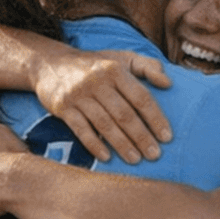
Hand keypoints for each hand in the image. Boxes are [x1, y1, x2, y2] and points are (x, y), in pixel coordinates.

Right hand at [31, 49, 172, 164]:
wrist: (51, 63)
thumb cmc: (96, 65)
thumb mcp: (122, 58)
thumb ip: (147, 67)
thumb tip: (168, 83)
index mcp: (116, 70)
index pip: (141, 97)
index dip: (155, 118)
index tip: (167, 137)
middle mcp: (97, 82)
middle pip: (124, 114)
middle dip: (141, 137)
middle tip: (155, 155)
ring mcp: (78, 95)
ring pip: (104, 124)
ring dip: (121, 144)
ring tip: (135, 160)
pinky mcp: (62, 107)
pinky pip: (80, 129)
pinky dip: (94, 144)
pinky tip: (107, 158)